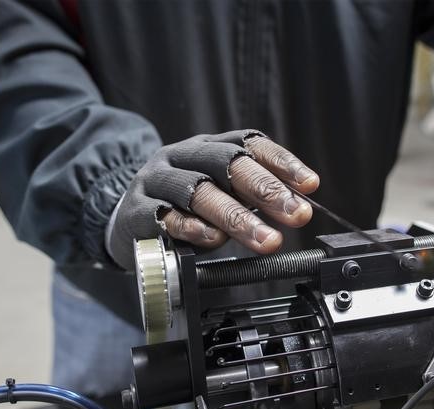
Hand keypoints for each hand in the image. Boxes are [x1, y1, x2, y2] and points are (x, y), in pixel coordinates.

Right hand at [108, 130, 318, 268]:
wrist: (123, 220)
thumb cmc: (182, 208)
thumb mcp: (220, 194)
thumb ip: (251, 197)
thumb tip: (298, 206)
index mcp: (208, 147)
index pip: (249, 144)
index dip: (282, 162)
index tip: (310, 184)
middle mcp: (182, 156)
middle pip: (227, 163)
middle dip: (267, 189)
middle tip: (296, 214)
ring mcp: (157, 180)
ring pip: (199, 191)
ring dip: (238, 217)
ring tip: (266, 240)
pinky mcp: (138, 210)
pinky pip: (166, 217)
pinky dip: (193, 228)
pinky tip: (214, 240)